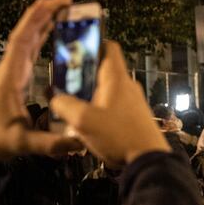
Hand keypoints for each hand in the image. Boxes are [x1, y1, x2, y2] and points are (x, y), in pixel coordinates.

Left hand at [0, 0, 81, 170]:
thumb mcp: (22, 143)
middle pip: (26, 34)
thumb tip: (80, 143)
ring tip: (62, 8)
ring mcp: (11, 73)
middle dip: (44, 13)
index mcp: (10, 78)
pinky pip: (28, 51)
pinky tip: (51, 32)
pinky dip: (40, 37)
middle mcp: (10, 70)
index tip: (53, 2)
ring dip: (42, 22)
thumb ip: (50, 144)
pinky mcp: (15, 79)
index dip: (36, 19)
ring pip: (27, 40)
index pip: (22, 41)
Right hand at [50, 42, 169, 165]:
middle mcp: (127, 85)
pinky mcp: (134, 117)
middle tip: (63, 83)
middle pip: (103, 71)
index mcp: (116, 78)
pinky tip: (86, 123)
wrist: (149, 160)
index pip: (109, 47)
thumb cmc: (118, 135)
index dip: (92, 44)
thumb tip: (55, 98)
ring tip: (70, 105)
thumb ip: (64, 105)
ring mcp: (133, 102)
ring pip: (106, 90)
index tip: (74, 51)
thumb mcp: (83, 121)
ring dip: (88, 95)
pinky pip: (113, 106)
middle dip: (82, 75)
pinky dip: (98, 108)